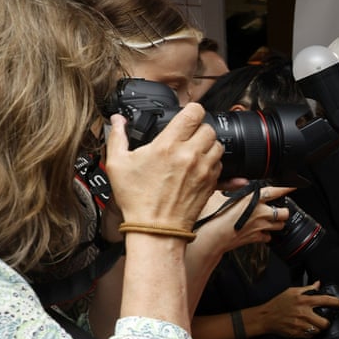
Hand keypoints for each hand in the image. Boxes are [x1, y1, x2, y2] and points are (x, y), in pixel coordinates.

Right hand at [104, 105, 222, 229]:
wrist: (156, 229)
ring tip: (193, 151)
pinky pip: (221, 165)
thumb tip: (117, 121)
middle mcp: (190, 155)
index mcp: (168, 146)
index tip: (187, 113)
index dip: (191, 109)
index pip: (193, 113)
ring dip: (208, 145)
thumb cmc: (138, 200)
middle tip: (187, 136)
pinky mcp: (212, 183)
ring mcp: (204, 170)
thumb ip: (117, 137)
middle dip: (199, 128)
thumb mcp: (117, 165)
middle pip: (208, 128)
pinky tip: (199, 166)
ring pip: (218, 146)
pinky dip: (213, 162)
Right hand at [191, 185, 295, 255]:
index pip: (275, 191)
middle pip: (284, 212)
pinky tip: (261, 232)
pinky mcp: (256, 238)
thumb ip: (230, 188)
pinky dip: (267, 235)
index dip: (286, 188)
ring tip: (272, 220)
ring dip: (278, 222)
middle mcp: (260, 213)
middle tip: (279, 208)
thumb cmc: (212, 217)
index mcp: (252, 199)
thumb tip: (238, 182)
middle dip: (283, 210)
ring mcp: (260, 226)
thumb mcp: (218, 195)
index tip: (293, 186)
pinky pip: (268, 237)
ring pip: (280, 225)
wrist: (211, 237)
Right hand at [264, 280, 338, 338]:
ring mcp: (300, 325)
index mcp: (304, 301)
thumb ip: (307, 288)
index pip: (325, 301)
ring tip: (317, 324)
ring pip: (318, 330)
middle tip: (327, 320)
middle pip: (325, 322)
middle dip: (328, 322)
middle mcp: (303, 313)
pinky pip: (310, 336)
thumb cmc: (278, 303)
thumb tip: (318, 284)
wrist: (265, 317)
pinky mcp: (296, 333)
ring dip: (319, 328)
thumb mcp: (292, 292)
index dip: (336, 302)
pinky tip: (308, 328)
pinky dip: (311, 333)